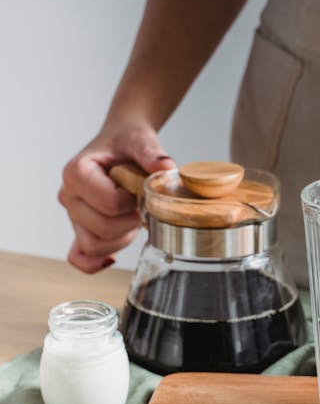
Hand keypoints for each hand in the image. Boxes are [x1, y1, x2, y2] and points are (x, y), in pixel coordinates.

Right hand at [59, 123, 174, 272]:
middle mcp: (69, 196)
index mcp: (76, 172)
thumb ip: (152, 154)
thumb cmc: (126, 142)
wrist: (119, 143)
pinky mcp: (80, 229)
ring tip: (132, 218)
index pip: (108, 203)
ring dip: (121, 239)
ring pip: (94, 246)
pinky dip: (96, 262)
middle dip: (130, 222)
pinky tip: (114, 257)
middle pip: (102, 228)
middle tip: (143, 207)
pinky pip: (79, 257)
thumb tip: (167, 169)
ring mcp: (73, 216)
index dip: (133, 202)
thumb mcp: (140, 140)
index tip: (141, 190)